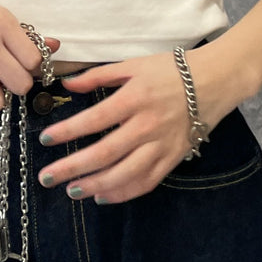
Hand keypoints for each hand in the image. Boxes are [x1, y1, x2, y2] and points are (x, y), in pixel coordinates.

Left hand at [36, 46, 236, 203]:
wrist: (215, 81)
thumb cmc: (171, 70)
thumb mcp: (133, 65)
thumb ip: (98, 75)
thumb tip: (67, 84)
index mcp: (135, 98)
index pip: (94, 119)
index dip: (67, 131)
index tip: (45, 139)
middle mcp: (147, 125)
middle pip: (105, 153)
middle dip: (73, 167)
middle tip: (47, 177)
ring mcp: (162, 145)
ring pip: (125, 174)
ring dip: (95, 186)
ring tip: (71, 191)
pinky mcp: (173, 158)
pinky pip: (146, 182)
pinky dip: (123, 193)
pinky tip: (102, 196)